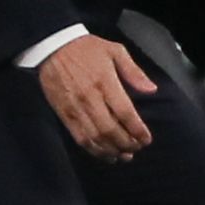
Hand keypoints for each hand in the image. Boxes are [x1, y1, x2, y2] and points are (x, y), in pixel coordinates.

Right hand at [38, 34, 157, 162]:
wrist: (53, 47)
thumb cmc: (87, 48)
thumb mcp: (115, 51)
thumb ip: (134, 72)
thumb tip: (152, 89)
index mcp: (105, 82)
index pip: (125, 113)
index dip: (137, 130)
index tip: (146, 139)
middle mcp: (90, 98)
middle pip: (110, 130)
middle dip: (126, 144)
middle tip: (137, 149)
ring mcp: (75, 108)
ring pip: (94, 137)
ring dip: (110, 150)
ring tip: (123, 156)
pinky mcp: (63, 114)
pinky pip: (79, 137)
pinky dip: (92, 149)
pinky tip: (103, 153)